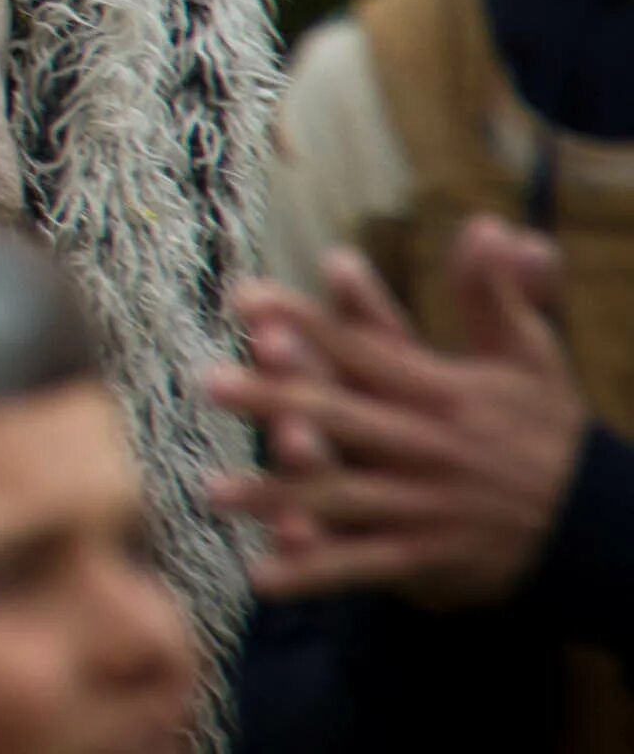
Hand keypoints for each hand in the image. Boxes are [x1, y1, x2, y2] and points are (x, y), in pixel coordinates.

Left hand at [202, 216, 584, 605]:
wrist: (600, 525)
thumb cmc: (548, 431)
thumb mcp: (528, 357)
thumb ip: (494, 294)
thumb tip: (489, 224)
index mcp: (443, 392)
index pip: (364, 349)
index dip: (307, 322)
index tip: (246, 299)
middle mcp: (428, 447)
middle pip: (342, 418)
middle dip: (275, 400)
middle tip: (206, 382)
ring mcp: (426, 506)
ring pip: (342, 498)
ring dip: (276, 494)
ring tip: (208, 487)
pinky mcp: (429, 556)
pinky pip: (364, 567)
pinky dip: (315, 573)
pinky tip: (260, 577)